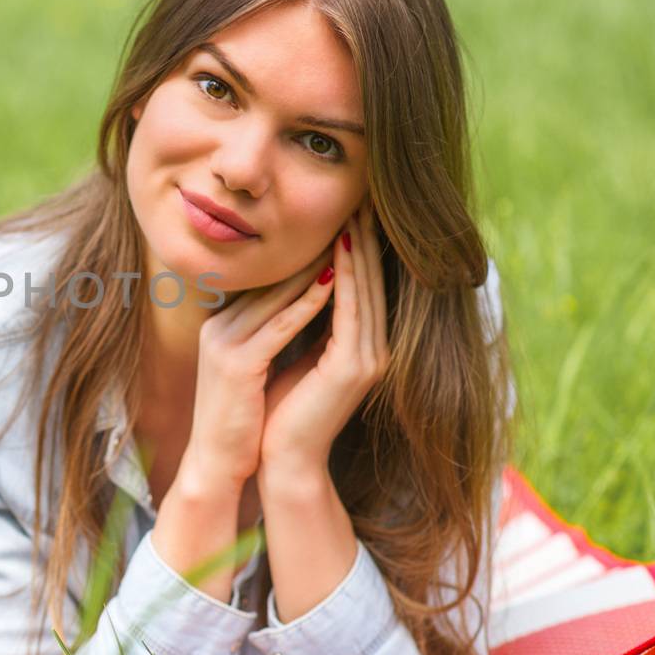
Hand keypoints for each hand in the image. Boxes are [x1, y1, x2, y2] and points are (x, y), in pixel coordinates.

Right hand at [177, 241, 337, 495]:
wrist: (216, 464)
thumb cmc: (244, 422)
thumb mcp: (257, 370)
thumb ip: (275, 337)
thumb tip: (311, 311)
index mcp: (222, 325)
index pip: (268, 284)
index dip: (304, 260)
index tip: (339, 238)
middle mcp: (218, 326)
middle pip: (272, 281)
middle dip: (312, 254)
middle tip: (348, 225)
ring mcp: (223, 342)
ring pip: (276, 296)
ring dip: (315, 268)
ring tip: (349, 244)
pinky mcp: (236, 363)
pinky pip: (279, 326)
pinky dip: (308, 304)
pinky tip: (336, 285)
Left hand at [258, 202, 388, 483]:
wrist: (281, 458)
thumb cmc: (280, 407)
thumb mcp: (297, 352)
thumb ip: (308, 321)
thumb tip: (300, 278)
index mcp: (361, 346)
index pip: (362, 286)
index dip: (359, 247)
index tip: (350, 208)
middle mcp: (374, 350)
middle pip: (371, 282)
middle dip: (366, 239)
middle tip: (363, 196)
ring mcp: (370, 359)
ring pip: (364, 291)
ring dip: (359, 250)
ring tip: (354, 211)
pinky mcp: (355, 368)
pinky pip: (350, 312)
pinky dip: (343, 279)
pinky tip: (337, 249)